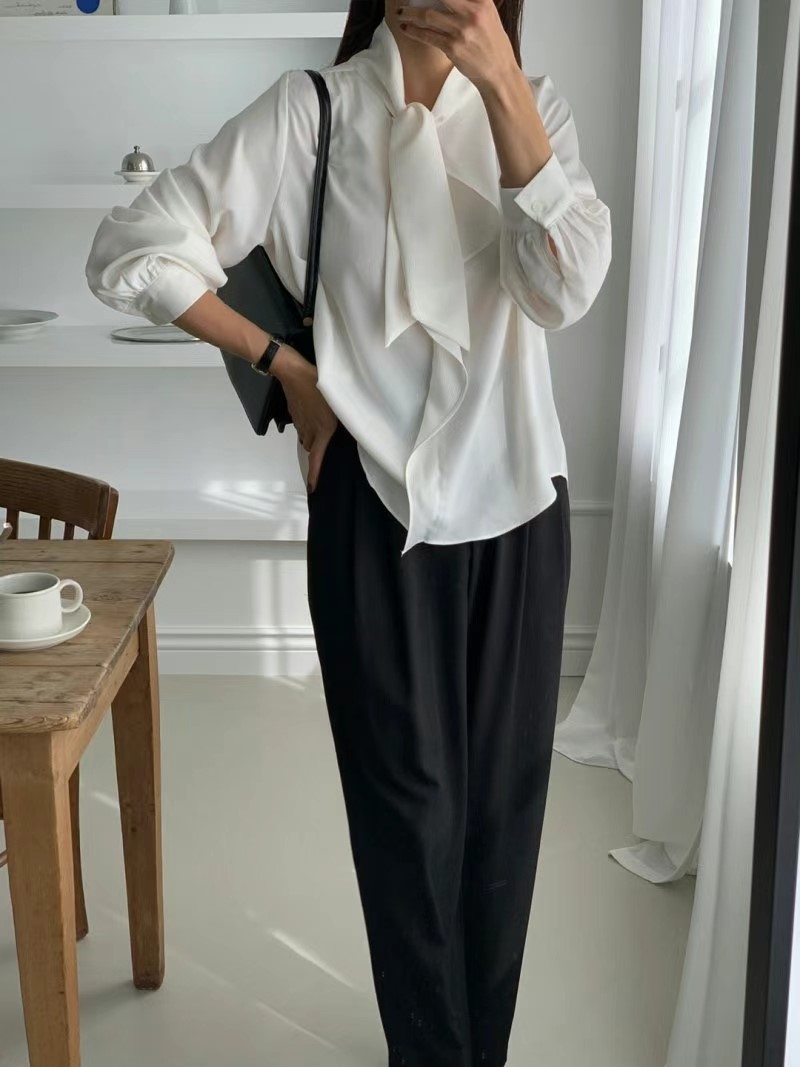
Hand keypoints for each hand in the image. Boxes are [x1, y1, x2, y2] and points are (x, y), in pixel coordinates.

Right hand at [269, 345, 338, 492]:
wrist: (292, 372)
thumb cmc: (316, 384)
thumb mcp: (336, 400)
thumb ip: (342, 416)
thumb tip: (352, 422)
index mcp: (322, 431)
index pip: (317, 458)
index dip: (315, 475)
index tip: (312, 488)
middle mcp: (309, 431)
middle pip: (311, 449)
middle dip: (317, 451)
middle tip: (326, 446)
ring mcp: (300, 423)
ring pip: (306, 438)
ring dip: (313, 437)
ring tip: (321, 427)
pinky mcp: (295, 414)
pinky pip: (302, 426)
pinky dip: (308, 425)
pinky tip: (314, 413)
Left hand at [395, 0, 518, 93]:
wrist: (499, 72)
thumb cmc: (492, 43)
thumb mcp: (488, 14)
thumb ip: (471, 3)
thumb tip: (445, 0)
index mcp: (482, 1)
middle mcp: (472, 13)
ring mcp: (462, 31)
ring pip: (428, 15)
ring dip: (410, 13)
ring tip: (402, 12)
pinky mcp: (453, 48)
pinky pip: (428, 36)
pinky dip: (414, 30)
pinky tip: (406, 27)